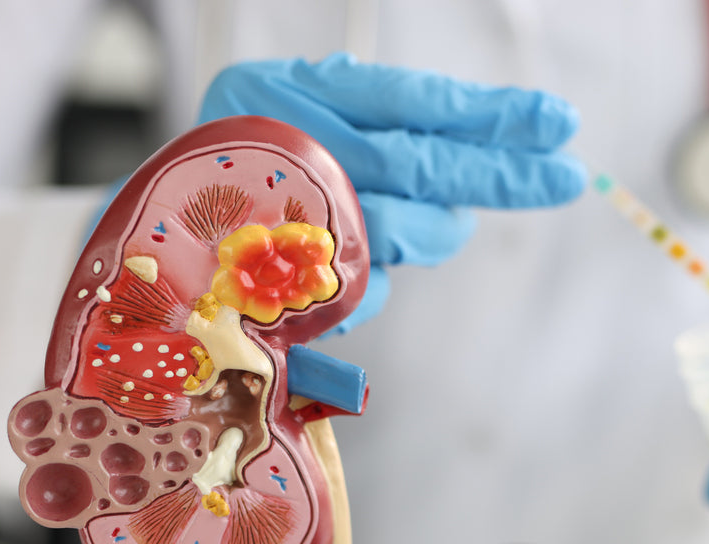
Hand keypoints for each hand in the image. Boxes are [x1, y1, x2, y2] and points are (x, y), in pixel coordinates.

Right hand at [199, 53, 586, 332]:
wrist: (143, 246)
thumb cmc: (238, 174)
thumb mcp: (301, 119)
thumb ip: (377, 127)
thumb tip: (479, 156)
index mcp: (287, 90)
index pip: (411, 101)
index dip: (489, 115)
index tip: (557, 122)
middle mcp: (281, 147)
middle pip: (417, 163)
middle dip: (499, 174)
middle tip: (566, 175)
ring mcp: (278, 221)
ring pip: (399, 229)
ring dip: (434, 231)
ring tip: (441, 221)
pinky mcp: (276, 287)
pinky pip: (364, 284)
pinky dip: (381, 275)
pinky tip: (361, 260)